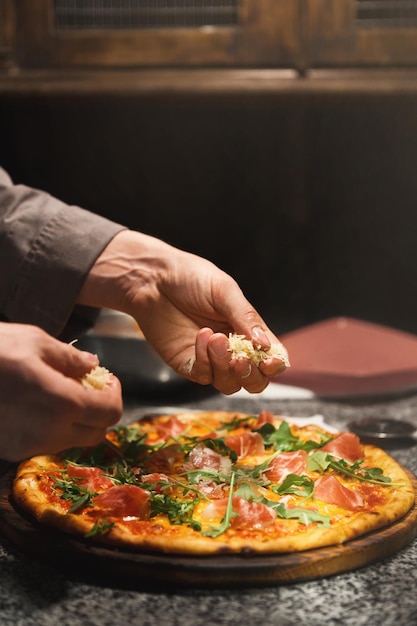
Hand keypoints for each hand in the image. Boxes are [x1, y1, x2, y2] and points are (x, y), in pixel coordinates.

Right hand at [0, 323, 121, 460]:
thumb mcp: (36, 341)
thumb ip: (71, 358)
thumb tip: (92, 365)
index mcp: (63, 403)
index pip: (110, 412)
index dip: (115, 394)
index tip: (108, 379)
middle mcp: (50, 431)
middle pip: (96, 433)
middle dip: (101, 410)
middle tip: (91, 387)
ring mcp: (28, 445)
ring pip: (72, 440)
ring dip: (78, 420)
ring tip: (64, 391)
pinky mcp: (10, 450)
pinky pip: (46, 443)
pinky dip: (54, 427)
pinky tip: (40, 404)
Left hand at [77, 231, 287, 394]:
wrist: (152, 279)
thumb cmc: (191, 277)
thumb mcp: (224, 291)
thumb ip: (246, 317)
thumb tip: (267, 346)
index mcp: (248, 329)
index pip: (271, 356)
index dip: (274, 364)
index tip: (271, 361)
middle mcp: (232, 348)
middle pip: (254, 380)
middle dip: (251, 374)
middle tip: (241, 358)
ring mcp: (210, 359)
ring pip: (229, 384)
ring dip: (226, 366)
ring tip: (215, 338)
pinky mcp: (188, 364)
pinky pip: (204, 375)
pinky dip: (205, 361)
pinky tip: (200, 337)